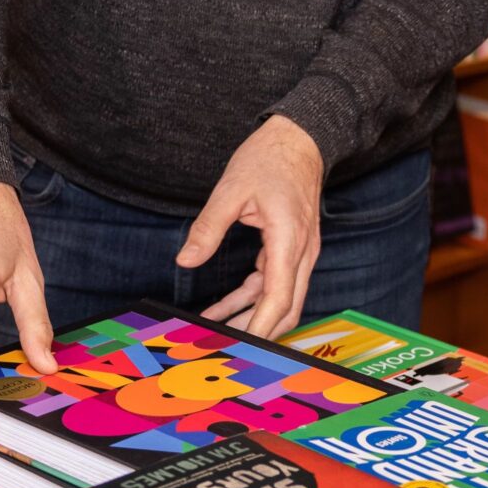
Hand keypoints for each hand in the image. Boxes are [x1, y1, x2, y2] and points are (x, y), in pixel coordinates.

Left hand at [178, 116, 322, 338]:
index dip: (259, 327)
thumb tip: (186, 259)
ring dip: (250, 317)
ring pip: (280, 300)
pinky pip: (273, 283)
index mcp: (289, 240)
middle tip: (225, 349)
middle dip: (257, 332)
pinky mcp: (292, 249)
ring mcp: (300, 252)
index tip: (240, 346)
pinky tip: (222, 308)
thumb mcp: (231, 189)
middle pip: (286, 309)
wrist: (300, 139)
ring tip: (212, 330)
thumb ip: (208, 227)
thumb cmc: (269, 159)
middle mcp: (302, 253)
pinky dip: (250, 299)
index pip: (278, 298)